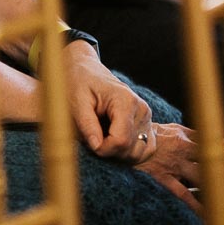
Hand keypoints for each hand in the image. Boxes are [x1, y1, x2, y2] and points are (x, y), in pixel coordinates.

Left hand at [65, 41, 155, 162]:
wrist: (87, 71)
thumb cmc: (79, 84)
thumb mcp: (76, 101)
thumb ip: (86, 124)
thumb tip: (97, 147)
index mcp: (126, 101)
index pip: (121, 141)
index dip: (103, 149)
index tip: (89, 142)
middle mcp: (142, 109)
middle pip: (129, 149)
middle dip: (108, 151)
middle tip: (92, 136)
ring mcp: (147, 117)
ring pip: (138, 153)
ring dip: (118, 153)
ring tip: (102, 136)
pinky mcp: (147, 124)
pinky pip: (145, 149)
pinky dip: (129, 152)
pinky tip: (113, 141)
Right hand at [136, 122, 223, 213]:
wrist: (122, 140)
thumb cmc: (148, 137)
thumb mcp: (171, 130)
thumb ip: (190, 138)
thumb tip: (212, 150)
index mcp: (186, 134)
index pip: (219, 146)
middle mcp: (182, 146)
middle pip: (216, 161)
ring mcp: (173, 162)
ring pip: (204, 178)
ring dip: (219, 191)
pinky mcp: (161, 177)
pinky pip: (184, 194)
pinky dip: (198, 206)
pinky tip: (208, 216)